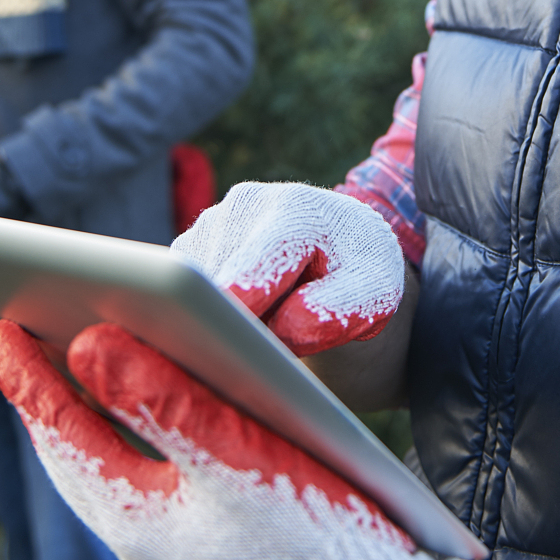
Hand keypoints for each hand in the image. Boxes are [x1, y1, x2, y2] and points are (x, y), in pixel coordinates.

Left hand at [0, 319, 479, 559]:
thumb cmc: (330, 537)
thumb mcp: (248, 459)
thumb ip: (167, 400)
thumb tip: (89, 344)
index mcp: (145, 522)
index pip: (69, 437)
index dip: (32, 379)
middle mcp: (151, 543)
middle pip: (83, 456)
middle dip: (52, 395)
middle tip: (18, 335)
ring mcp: (183, 550)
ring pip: (116, 472)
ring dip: (93, 414)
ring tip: (72, 362)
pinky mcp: (218, 549)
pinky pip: (153, 483)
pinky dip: (139, 437)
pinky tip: (151, 409)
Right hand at [173, 181, 403, 355]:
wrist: (341, 245)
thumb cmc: (358, 270)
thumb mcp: (375, 294)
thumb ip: (338, 311)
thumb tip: (282, 329)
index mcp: (295, 211)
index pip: (252, 275)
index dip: (244, 322)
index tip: (249, 354)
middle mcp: (245, 205)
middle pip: (218, 286)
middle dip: (237, 324)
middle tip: (268, 345)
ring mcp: (213, 221)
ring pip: (194, 290)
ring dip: (223, 317)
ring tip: (267, 319)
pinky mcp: (192, 243)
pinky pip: (184, 289)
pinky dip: (208, 309)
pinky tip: (245, 309)